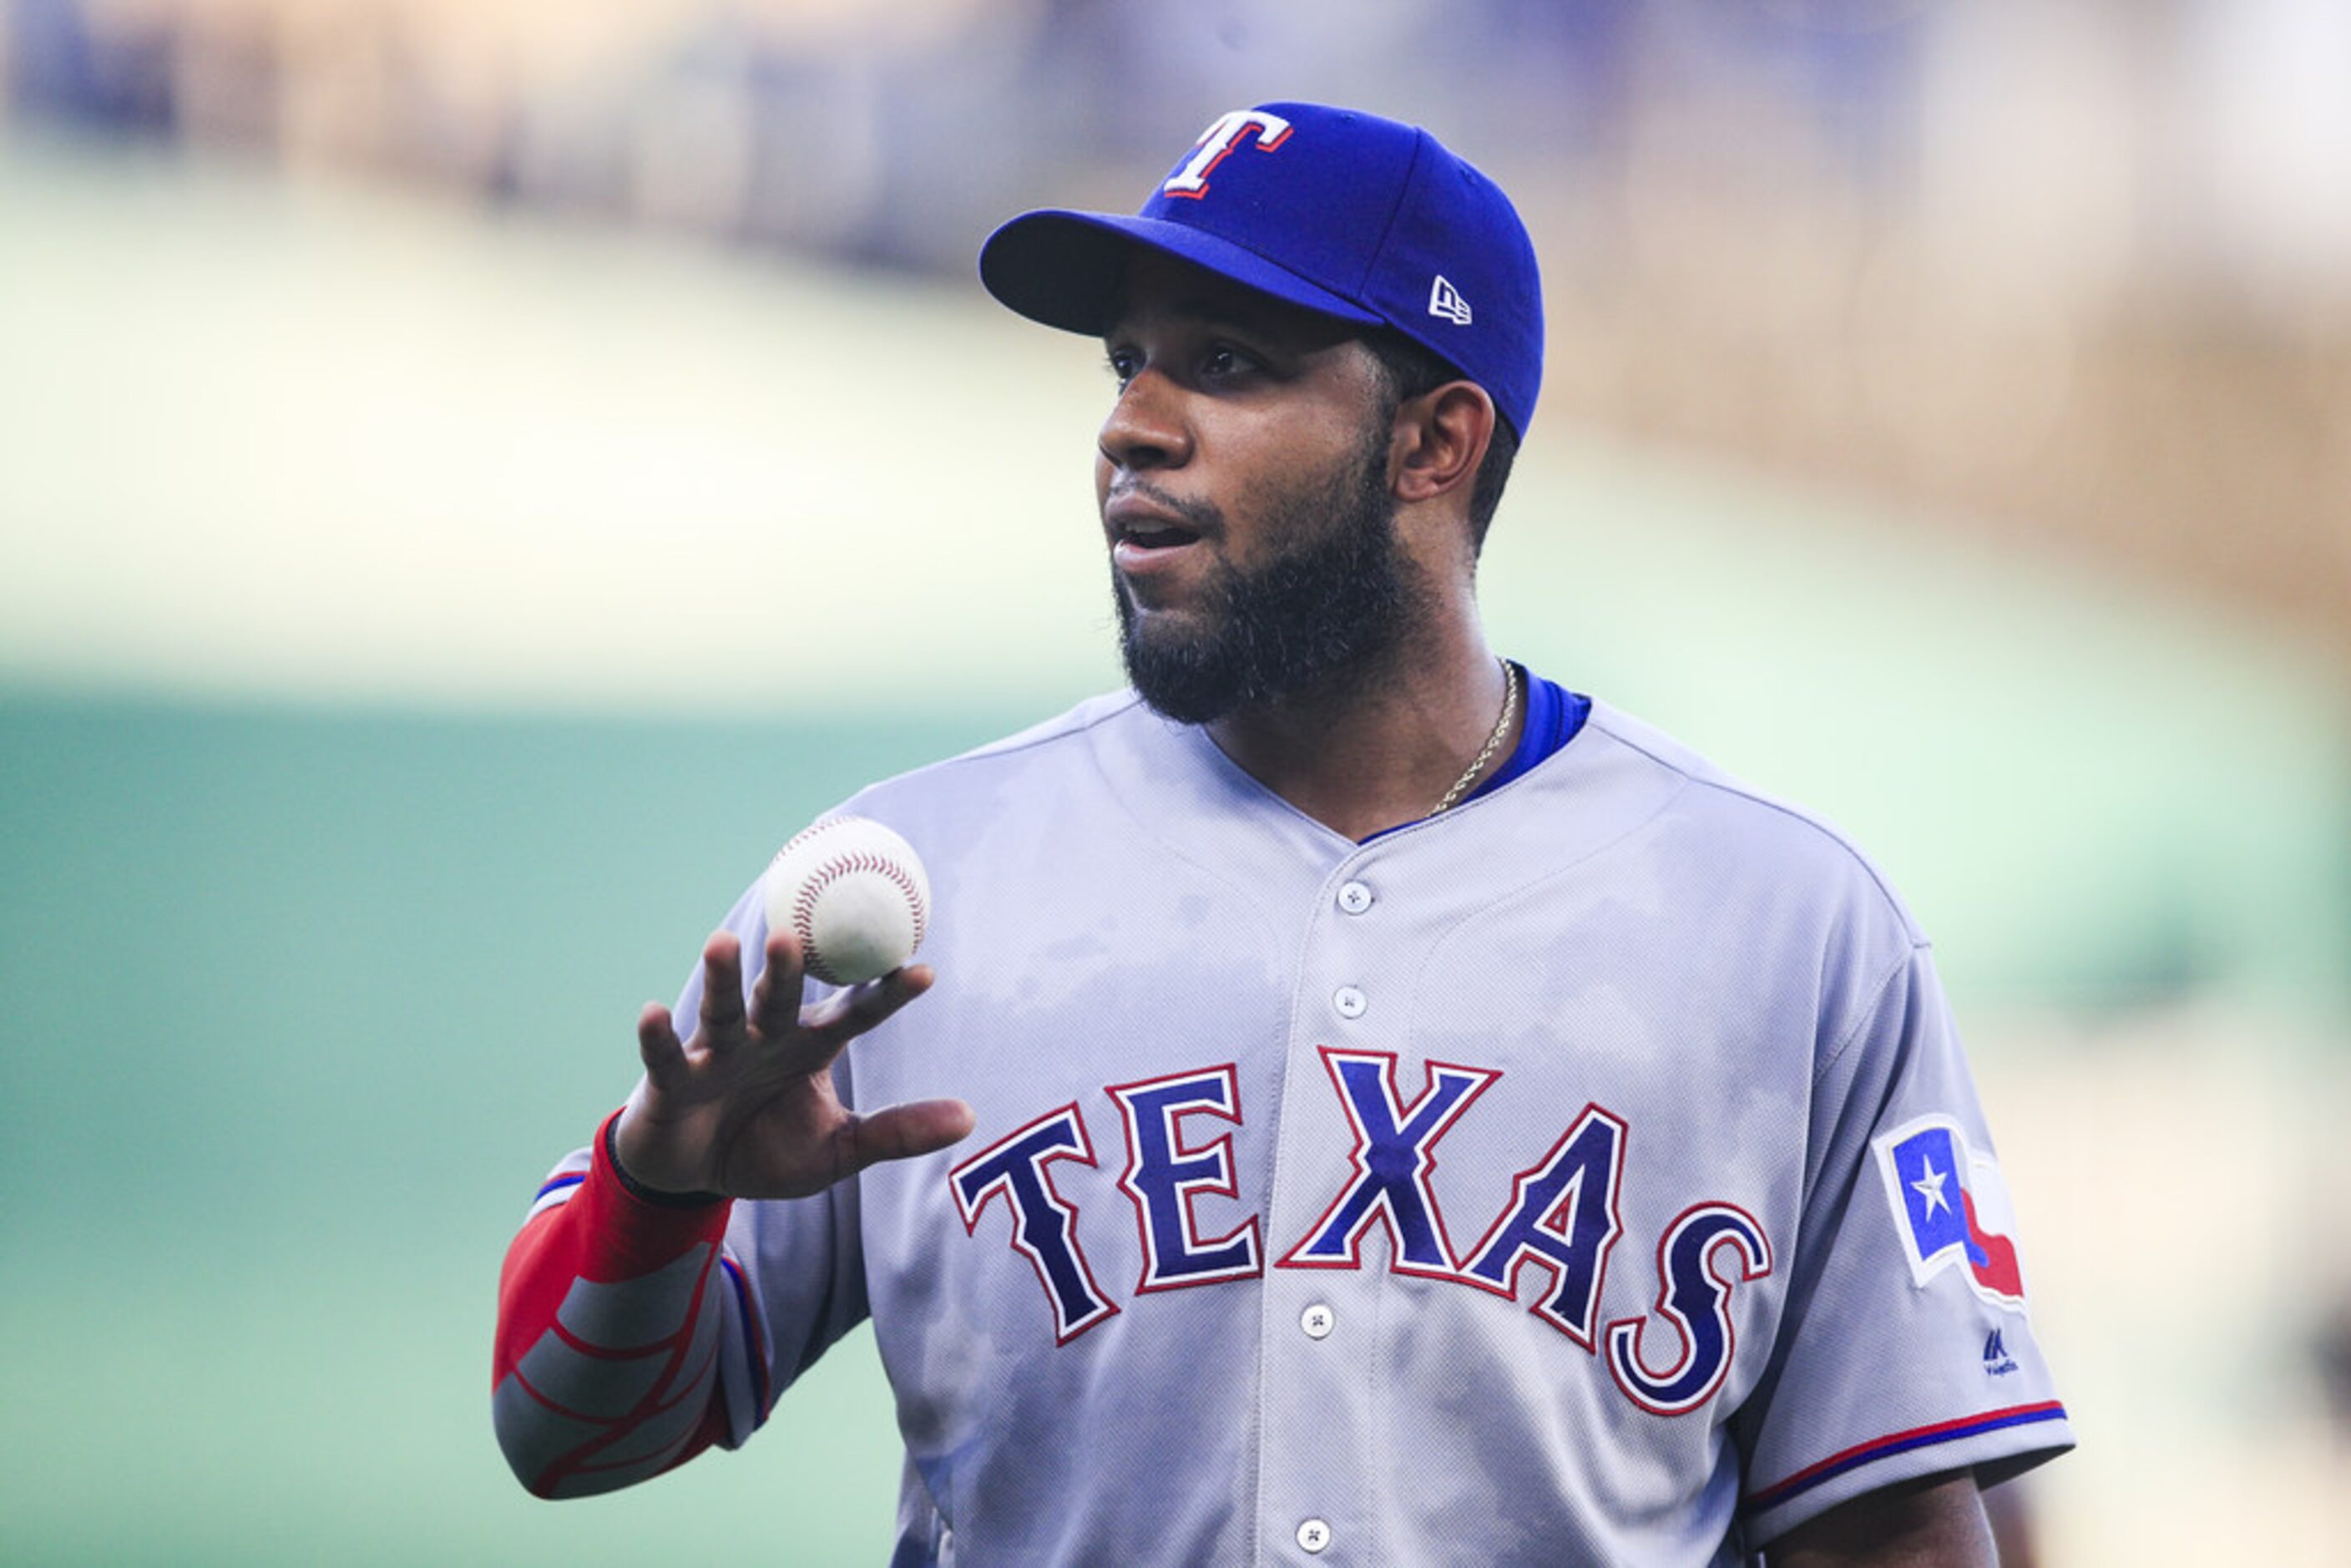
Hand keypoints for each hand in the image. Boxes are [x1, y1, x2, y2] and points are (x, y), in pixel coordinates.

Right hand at [615, 931, 972, 1200]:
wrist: (696, 1176)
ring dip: (723, 979)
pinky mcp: (673, 1080)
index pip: (855, 1015)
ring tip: (723, 942)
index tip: (924, 971)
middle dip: (791, 969)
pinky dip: (658, 1038)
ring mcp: (718, 1054)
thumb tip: (971, 1118)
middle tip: (798, 935)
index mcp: (811, 1047)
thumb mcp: (840, 1149)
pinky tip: (652, 1012)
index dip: (886, 995)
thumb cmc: (770, 1149)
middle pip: (783, 998)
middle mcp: (767, 1037)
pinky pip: (668, 1057)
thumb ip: (897, 1133)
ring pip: (724, 1011)